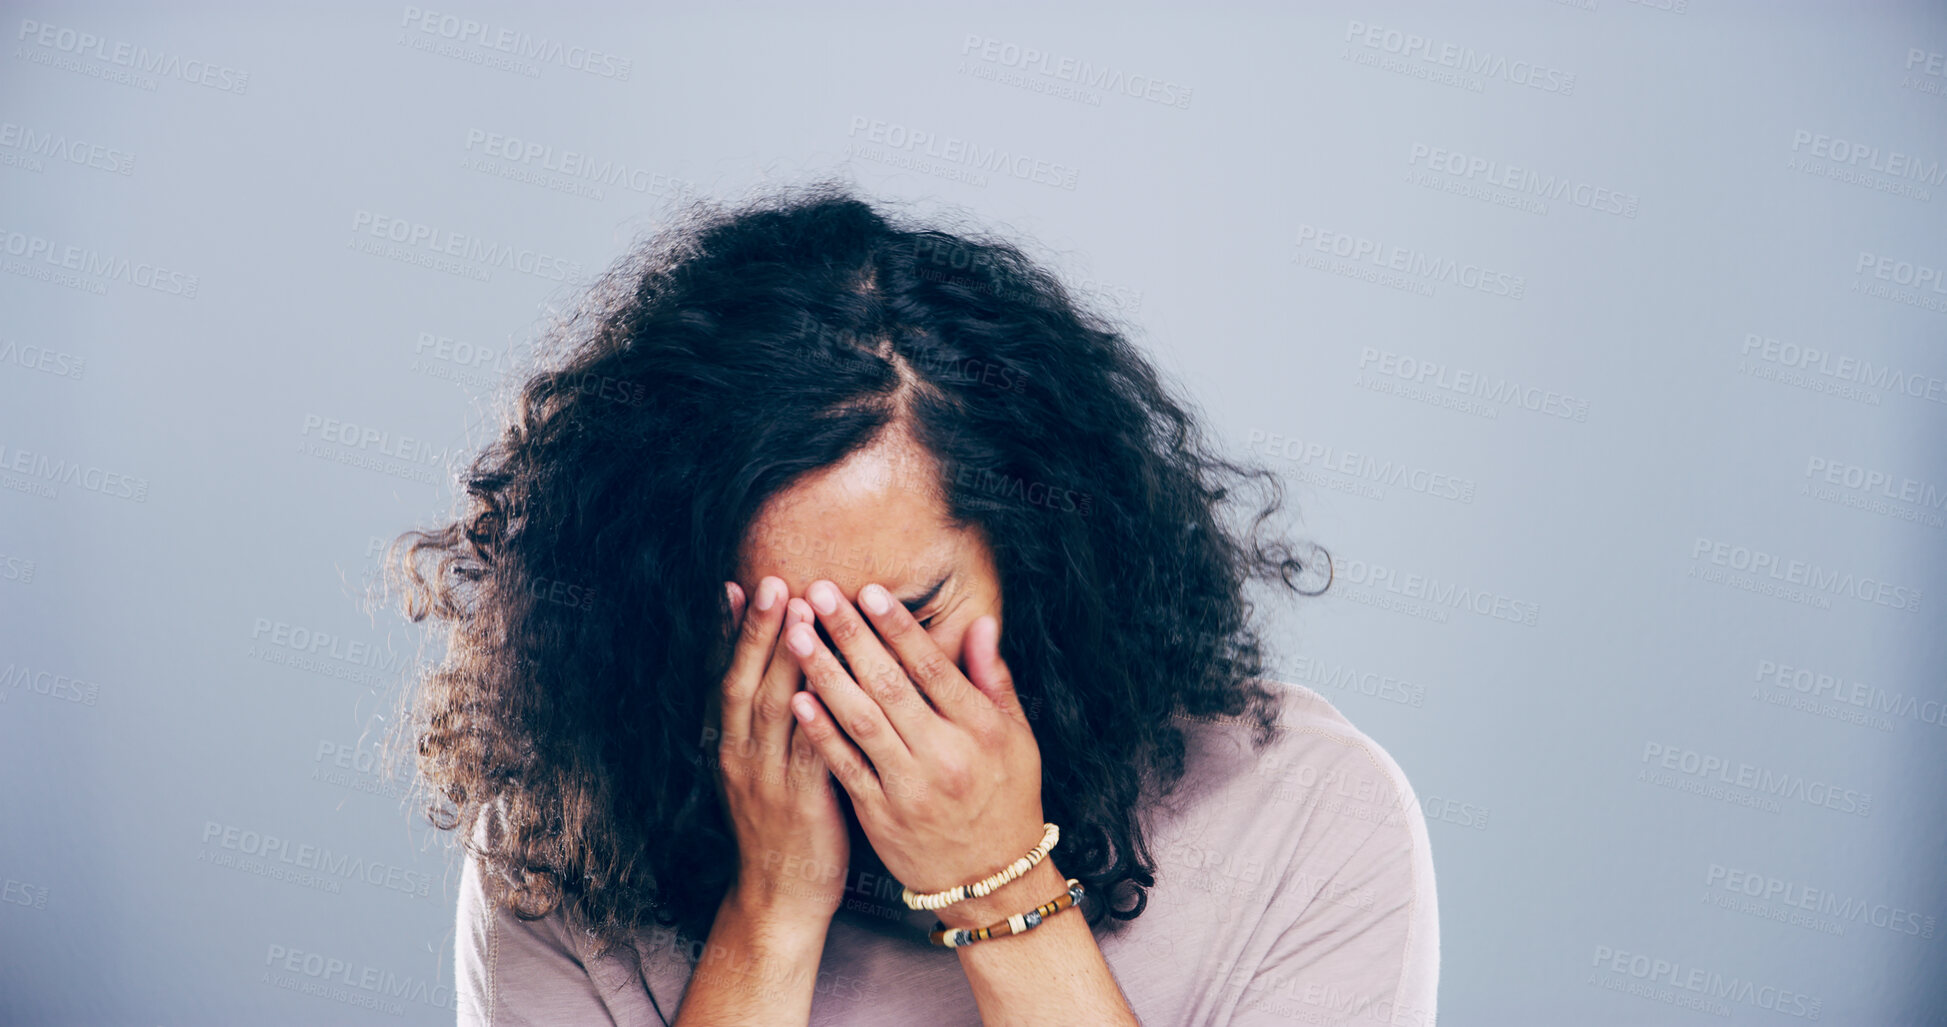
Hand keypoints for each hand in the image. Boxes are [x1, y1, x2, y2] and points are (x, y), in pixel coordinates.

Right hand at [708, 577, 849, 923]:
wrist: (777, 897)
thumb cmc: (782, 826)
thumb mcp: (763, 769)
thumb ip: (772, 721)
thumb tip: (785, 668)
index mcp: (732, 744)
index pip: (729, 676)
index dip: (734, 631)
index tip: (742, 585)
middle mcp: (743, 755)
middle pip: (748, 681)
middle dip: (762, 630)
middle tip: (776, 581)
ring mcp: (768, 780)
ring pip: (775, 709)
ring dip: (789, 659)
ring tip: (805, 614)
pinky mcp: (801, 804)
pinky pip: (809, 751)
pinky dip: (815, 716)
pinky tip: (826, 688)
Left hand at [783, 579, 1045, 898]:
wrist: (992, 879)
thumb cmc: (1006, 798)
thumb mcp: (1017, 738)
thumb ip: (995, 680)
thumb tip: (982, 623)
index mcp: (981, 730)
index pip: (934, 667)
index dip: (898, 627)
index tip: (868, 591)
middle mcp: (945, 755)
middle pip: (890, 686)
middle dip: (851, 637)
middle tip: (820, 595)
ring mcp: (909, 787)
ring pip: (861, 721)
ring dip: (825, 675)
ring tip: (796, 636)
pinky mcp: (880, 815)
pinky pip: (846, 766)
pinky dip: (821, 733)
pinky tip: (796, 699)